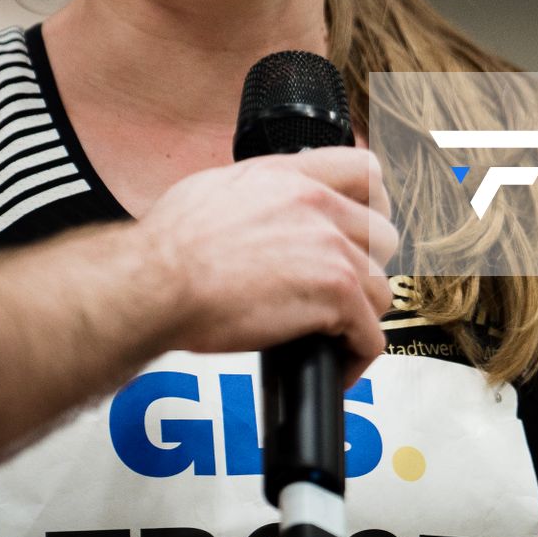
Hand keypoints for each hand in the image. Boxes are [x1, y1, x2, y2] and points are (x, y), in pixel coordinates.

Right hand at [140, 148, 395, 380]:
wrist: (155, 282)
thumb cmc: (169, 245)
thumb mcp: (217, 188)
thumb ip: (259, 190)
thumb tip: (263, 205)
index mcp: (290, 176)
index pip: (365, 171)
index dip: (372, 203)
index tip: (363, 226)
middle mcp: (317, 205)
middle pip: (382, 234)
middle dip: (366, 265)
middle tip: (342, 288)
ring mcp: (331, 247)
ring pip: (380, 288)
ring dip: (358, 315)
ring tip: (330, 333)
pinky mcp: (335, 292)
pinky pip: (369, 335)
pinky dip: (354, 358)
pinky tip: (332, 365)